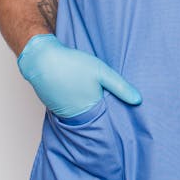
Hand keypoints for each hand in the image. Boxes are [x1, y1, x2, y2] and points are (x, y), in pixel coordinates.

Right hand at [17, 34, 141, 117]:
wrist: (41, 59)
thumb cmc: (72, 64)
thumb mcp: (102, 72)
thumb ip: (121, 87)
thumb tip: (138, 101)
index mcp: (89, 111)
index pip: (106, 119)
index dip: (114, 115)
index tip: (123, 116)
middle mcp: (75, 117)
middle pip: (93, 116)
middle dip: (102, 110)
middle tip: (106, 100)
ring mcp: (62, 112)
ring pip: (81, 111)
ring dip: (87, 104)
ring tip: (92, 93)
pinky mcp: (54, 105)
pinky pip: (70, 106)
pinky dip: (75, 100)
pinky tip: (77, 89)